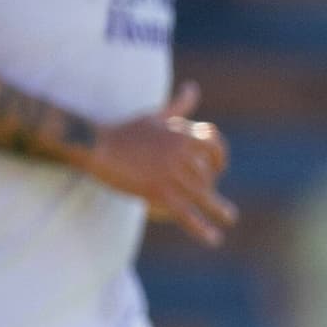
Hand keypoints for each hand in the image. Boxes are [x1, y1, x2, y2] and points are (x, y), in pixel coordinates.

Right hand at [90, 83, 234, 243]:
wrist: (97, 145)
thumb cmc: (125, 130)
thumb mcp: (156, 115)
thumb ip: (179, 105)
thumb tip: (193, 88)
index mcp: (183, 132)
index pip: (215, 144)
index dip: (220, 156)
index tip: (220, 167)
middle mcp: (183, 152)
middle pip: (210, 172)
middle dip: (215, 184)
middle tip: (218, 193)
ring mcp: (172, 173)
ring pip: (203, 195)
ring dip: (219, 209)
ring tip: (229, 219)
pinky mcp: (159, 192)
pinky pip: (186, 213)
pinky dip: (201, 228)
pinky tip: (214, 239)